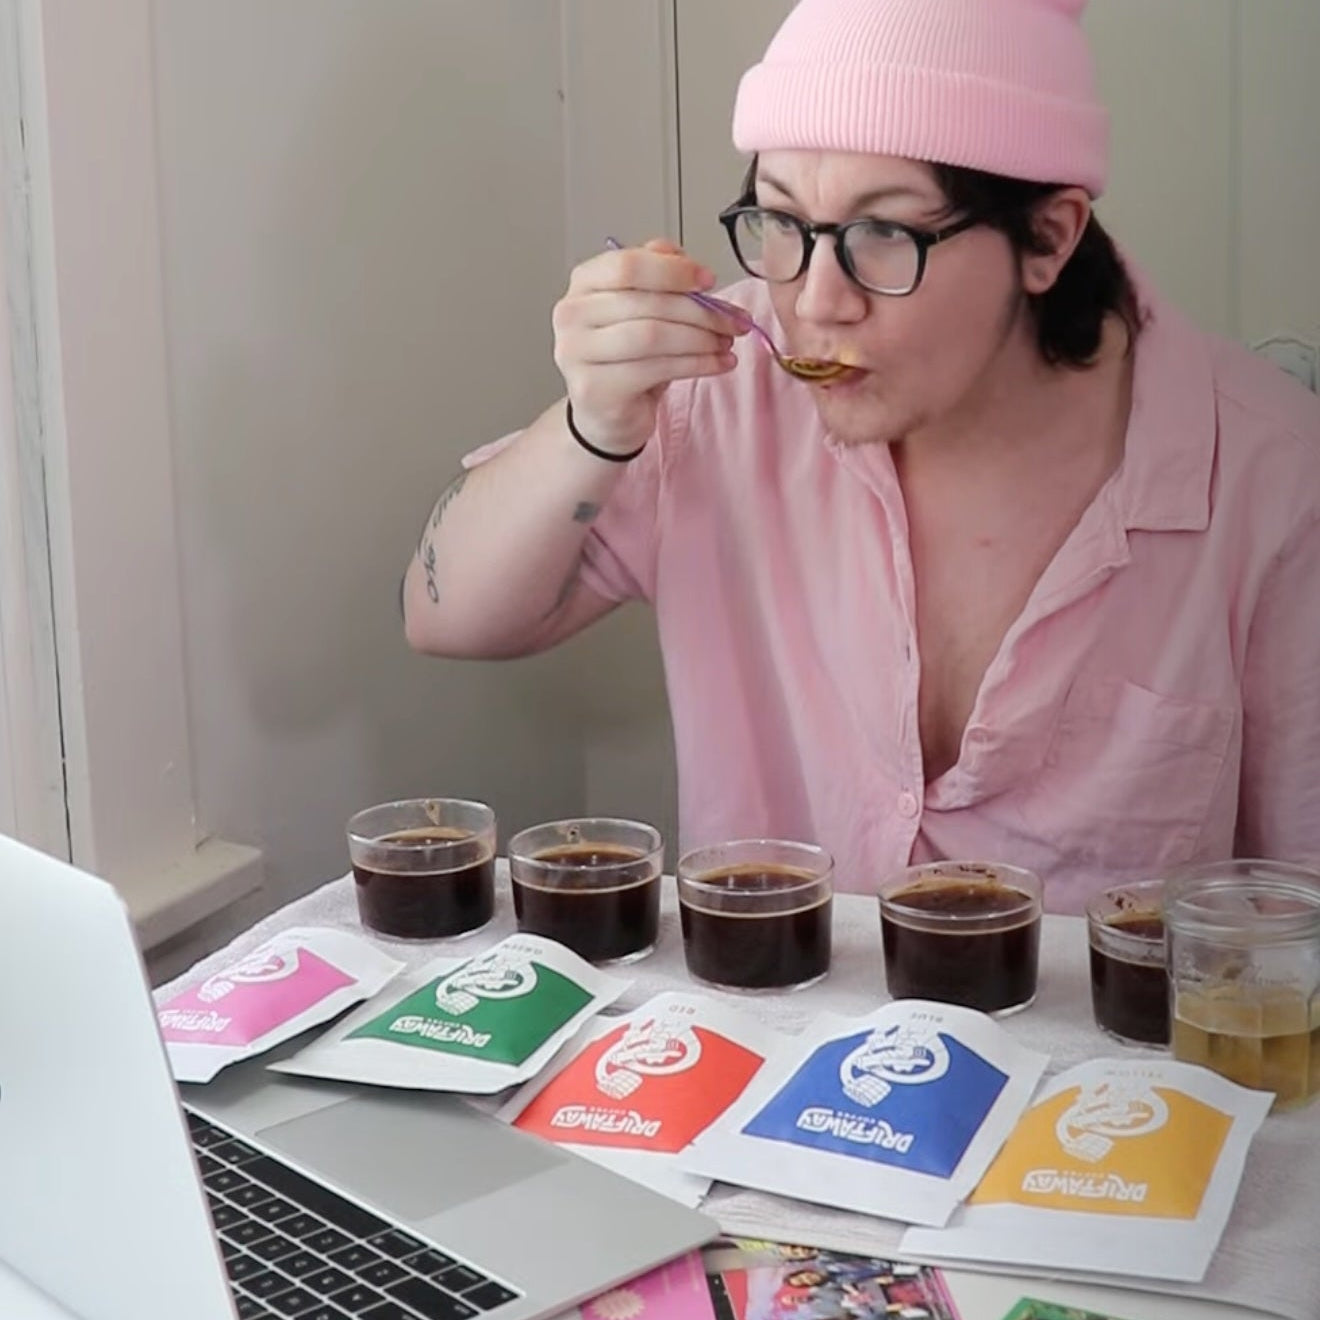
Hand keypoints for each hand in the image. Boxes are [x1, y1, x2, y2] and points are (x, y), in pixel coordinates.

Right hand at [552, 238, 745, 455]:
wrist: (605, 412)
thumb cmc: (625, 356)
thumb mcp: (642, 308)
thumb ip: (656, 274)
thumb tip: (682, 257)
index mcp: (583, 283)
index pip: (627, 265)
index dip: (673, 271)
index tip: (709, 280)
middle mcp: (572, 315)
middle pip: (647, 303)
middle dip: (700, 311)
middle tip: (734, 320)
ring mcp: (578, 354)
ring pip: (653, 336)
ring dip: (700, 339)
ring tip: (726, 343)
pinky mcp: (596, 389)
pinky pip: (657, 369)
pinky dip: (697, 364)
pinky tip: (718, 364)